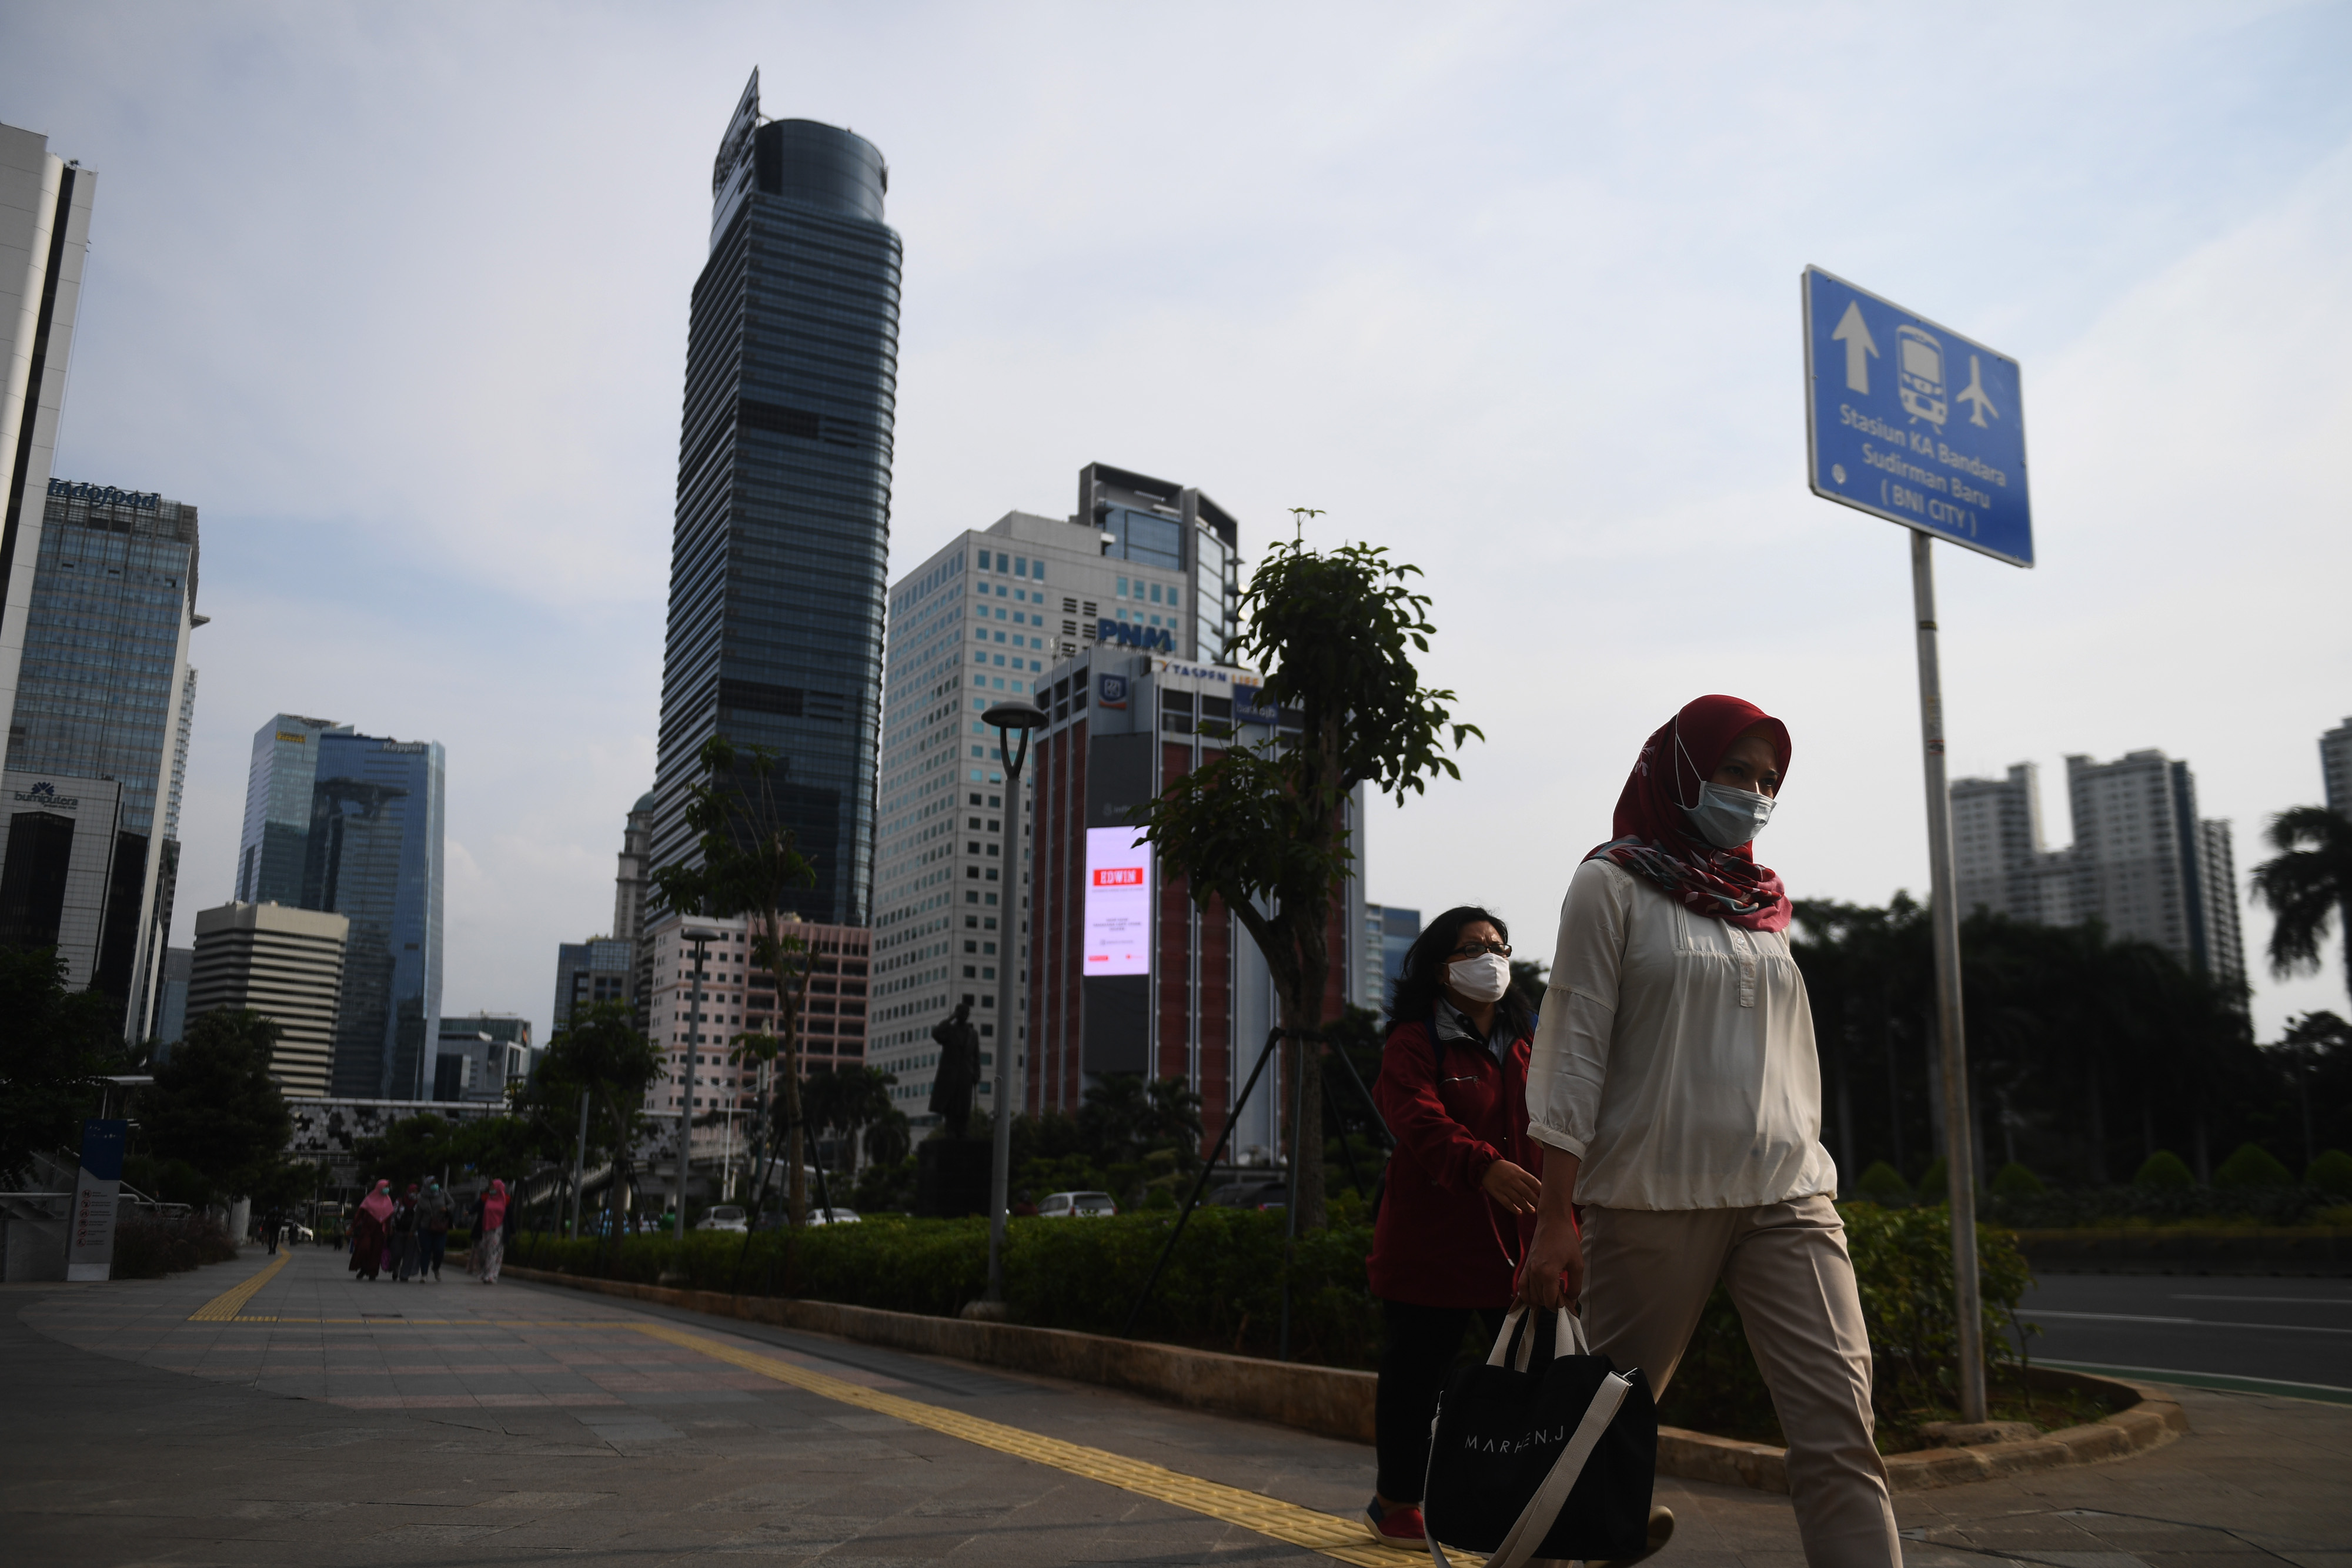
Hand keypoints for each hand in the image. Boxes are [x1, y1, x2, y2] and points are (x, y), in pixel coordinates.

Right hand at [1479, 1158, 1541, 1215]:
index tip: (1547, 1196)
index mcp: (1519, 1172)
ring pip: (1518, 1199)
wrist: (1486, 1165)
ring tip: (1532, 1210)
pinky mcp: (1497, 1192)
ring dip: (1526, 1206)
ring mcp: (1504, 1187)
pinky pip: (1506, 1202)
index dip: (1541, 1190)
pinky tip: (1519, 1212)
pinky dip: (1513, 1208)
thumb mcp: (1516, 1169)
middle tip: (1542, 1207)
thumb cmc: (1505, 1168)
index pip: (1533, 1182)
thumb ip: (1526, 1178)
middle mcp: (1512, 1180)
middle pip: (1527, 1192)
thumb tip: (1538, 1189)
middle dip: (1535, 1201)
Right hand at [1515, 1149, 1583, 1309]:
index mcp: (1548, 1273)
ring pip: (1530, 1295)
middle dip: (1551, 1303)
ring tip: (1552, 1292)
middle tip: (1562, 1295)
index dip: (1560, 1305)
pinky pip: (1521, 1285)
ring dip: (1541, 1299)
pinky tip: (1533, 1298)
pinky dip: (1525, 1295)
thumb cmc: (1567, 1241)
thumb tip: (1571, 1299)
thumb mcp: (1577, 1264)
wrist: (1552, 1222)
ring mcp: (1528, 1269)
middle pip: (1540, 1300)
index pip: (1551, 1301)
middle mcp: (1534, 1273)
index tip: (1568, 1302)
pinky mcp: (1525, 1265)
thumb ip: (1575, 1285)